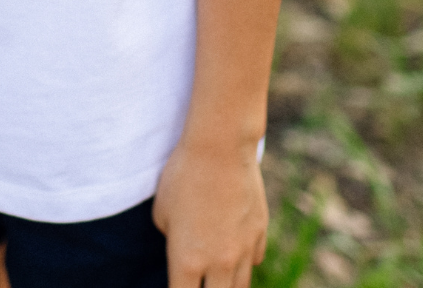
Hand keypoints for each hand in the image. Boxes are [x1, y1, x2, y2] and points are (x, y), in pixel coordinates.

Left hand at [152, 139, 267, 287]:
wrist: (220, 148)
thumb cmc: (183, 174)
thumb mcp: (162, 209)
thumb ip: (171, 237)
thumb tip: (180, 244)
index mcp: (187, 260)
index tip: (178, 285)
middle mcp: (218, 263)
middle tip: (199, 280)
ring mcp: (243, 250)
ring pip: (239, 286)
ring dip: (227, 283)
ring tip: (218, 276)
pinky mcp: (260, 233)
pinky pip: (253, 260)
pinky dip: (244, 261)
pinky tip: (236, 252)